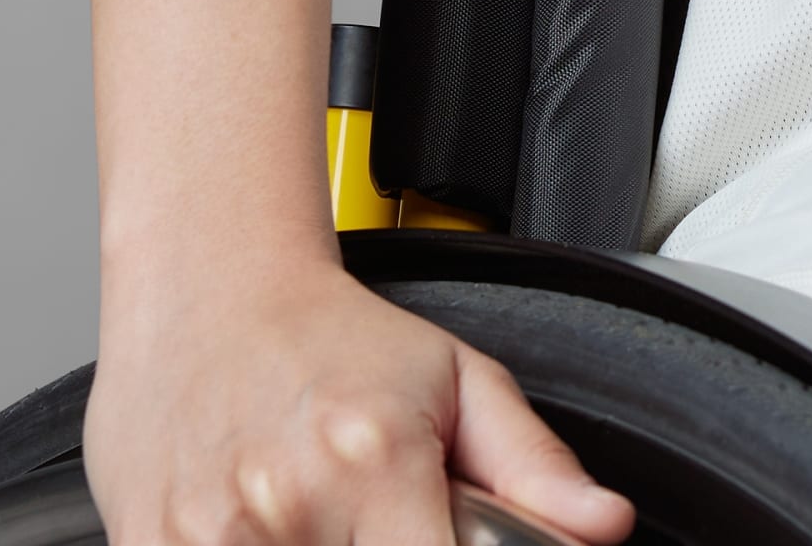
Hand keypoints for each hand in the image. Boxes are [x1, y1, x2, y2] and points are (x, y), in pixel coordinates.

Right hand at [84, 250, 635, 545]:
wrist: (209, 291)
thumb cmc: (332, 337)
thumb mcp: (455, 378)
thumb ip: (534, 465)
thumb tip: (603, 527)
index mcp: (373, 463)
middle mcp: (286, 509)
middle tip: (385, 518)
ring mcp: (210, 542)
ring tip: (330, 520)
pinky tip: (271, 529)